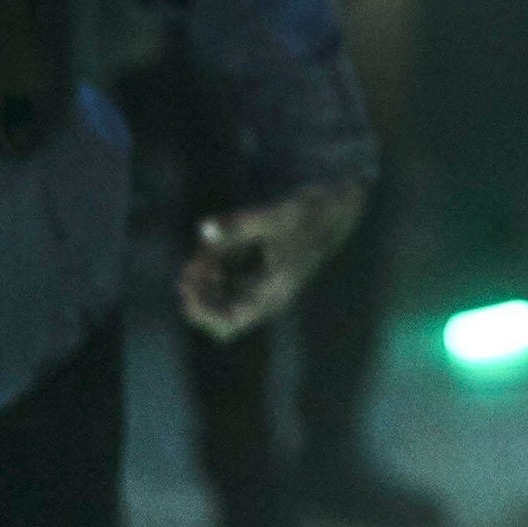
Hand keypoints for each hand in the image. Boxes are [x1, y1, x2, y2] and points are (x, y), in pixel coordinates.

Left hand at [179, 181, 367, 341]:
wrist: (338, 203)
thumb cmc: (313, 213)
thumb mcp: (276, 217)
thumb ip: (239, 225)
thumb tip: (204, 229)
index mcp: (272, 294)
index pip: (227, 323)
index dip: (202, 310)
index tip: (189, 284)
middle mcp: (266, 293)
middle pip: (220, 312)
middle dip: (200, 292)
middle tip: (191, 266)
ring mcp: (263, 280)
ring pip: (221, 292)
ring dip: (206, 276)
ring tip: (204, 250)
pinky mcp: (261, 265)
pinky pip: (230, 274)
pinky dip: (217, 262)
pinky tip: (214, 243)